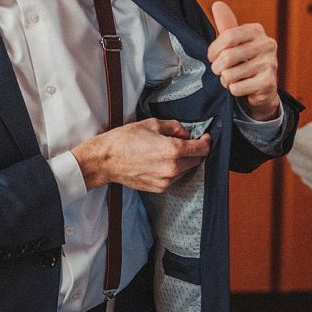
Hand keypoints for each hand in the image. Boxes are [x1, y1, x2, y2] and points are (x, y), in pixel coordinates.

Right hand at [72, 118, 210, 192]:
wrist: (105, 160)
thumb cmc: (124, 140)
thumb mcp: (151, 124)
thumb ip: (174, 127)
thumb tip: (185, 132)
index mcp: (173, 150)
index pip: (202, 148)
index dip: (206, 141)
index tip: (204, 137)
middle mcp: (173, 168)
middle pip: (196, 160)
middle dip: (193, 150)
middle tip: (184, 142)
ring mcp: (166, 180)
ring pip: (185, 169)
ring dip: (182, 161)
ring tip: (165, 151)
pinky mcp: (159, 188)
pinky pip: (173, 178)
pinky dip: (171, 169)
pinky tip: (157, 161)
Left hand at [207, 1, 278, 120]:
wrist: (261, 87)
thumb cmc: (243, 61)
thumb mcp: (234, 42)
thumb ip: (226, 25)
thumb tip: (217, 4)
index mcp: (256, 30)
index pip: (227, 36)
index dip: (213, 50)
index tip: (211, 57)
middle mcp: (267, 44)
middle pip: (227, 57)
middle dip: (217, 68)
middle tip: (219, 70)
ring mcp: (271, 63)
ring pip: (230, 74)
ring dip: (225, 80)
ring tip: (232, 78)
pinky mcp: (269, 82)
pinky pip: (236, 88)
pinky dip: (233, 90)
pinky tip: (241, 86)